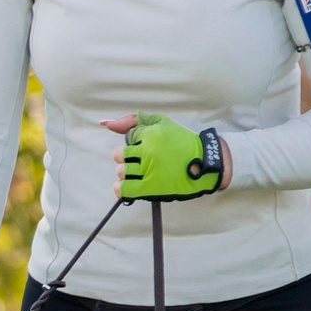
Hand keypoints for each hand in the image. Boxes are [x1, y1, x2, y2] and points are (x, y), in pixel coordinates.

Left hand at [106, 113, 225, 201]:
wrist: (206, 163)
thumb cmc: (183, 142)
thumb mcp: (161, 122)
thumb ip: (133, 121)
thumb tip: (104, 123)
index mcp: (151, 134)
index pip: (128, 136)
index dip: (135, 141)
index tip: (146, 146)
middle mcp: (148, 151)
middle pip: (120, 155)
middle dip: (127, 157)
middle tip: (142, 161)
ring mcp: (149, 170)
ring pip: (122, 171)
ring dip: (127, 172)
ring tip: (141, 172)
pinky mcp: (152, 188)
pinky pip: (125, 189)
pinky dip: (121, 188)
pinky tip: (128, 185)